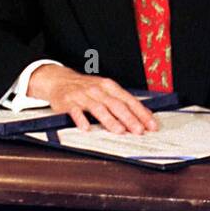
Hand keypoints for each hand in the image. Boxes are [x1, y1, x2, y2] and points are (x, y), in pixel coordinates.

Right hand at [29, 65, 157, 133]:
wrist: (59, 79)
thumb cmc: (86, 88)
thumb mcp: (104, 90)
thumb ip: (120, 102)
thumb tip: (141, 117)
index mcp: (108, 86)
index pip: (128, 100)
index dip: (141, 113)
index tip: (151, 125)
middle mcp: (97, 89)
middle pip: (116, 104)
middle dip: (129, 118)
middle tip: (138, 131)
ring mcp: (82, 95)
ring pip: (98, 108)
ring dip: (109, 120)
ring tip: (119, 131)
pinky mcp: (68, 102)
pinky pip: (75, 111)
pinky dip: (81, 119)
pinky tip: (86, 128)